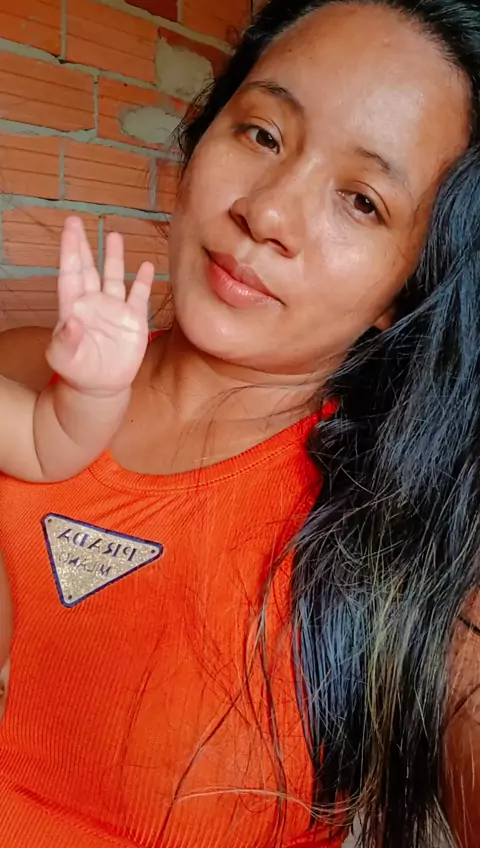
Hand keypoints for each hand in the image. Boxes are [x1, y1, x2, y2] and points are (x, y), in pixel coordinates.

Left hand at [46, 217, 154, 394]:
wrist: (101, 388)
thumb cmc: (77, 372)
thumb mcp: (64, 358)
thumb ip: (65, 340)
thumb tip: (71, 321)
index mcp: (73, 308)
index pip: (71, 273)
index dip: (70, 250)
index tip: (70, 228)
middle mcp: (93, 303)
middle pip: (89, 268)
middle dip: (84, 245)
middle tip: (79, 221)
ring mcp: (114, 310)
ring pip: (114, 277)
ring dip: (114, 257)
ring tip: (114, 235)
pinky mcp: (133, 320)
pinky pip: (139, 296)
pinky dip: (144, 281)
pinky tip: (147, 266)